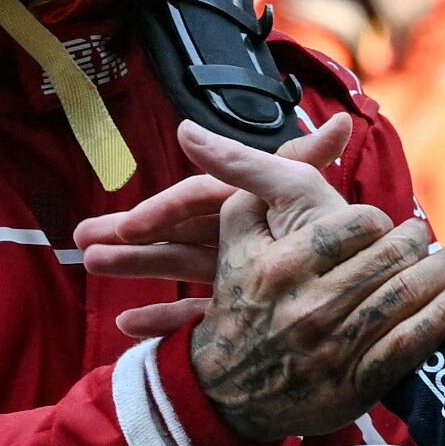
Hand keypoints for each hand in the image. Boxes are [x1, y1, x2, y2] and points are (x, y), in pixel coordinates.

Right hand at [74, 113, 352, 338]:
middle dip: (132, 234)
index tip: (130, 224)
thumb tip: (341, 118)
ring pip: (179, 265)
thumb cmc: (338, 244)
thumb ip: (310, 162)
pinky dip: (163, 317)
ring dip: (136, 267)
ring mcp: (239, 275)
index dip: (164, 209)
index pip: (198, 200)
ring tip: (93, 267)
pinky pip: (196, 314)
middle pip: (179, 230)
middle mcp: (243, 236)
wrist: (361, 311)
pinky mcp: (240, 313)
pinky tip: (127, 327)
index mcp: (252, 205)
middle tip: (83, 242)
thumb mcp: (314, 199)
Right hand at [174, 122, 444, 442]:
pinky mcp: (356, 383)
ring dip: (441, 272)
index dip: (377, 220)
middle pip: (387, 259)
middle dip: (416, 242)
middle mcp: (307, 307)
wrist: (224, 391)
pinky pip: (412, 343)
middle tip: (424, 237)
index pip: (354, 225)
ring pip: (405, 297)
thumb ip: (257, 177)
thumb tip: (300, 131)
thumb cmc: (240, 302)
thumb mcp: (237, 235)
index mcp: (280, 266)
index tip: (380, 225)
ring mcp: (334, 349)